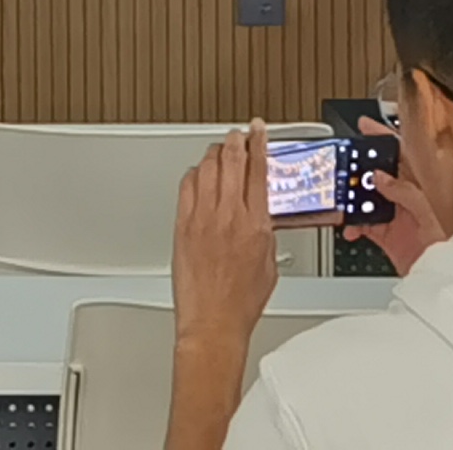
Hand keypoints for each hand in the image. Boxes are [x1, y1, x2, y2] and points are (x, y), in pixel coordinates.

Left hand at [167, 126, 279, 449]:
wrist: (213, 321)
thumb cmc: (241, 302)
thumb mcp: (269, 263)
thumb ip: (266, 232)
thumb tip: (262, 215)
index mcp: (256, 224)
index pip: (259, 170)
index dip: (259, 143)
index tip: (259, 131)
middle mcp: (228, 215)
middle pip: (231, 160)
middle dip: (236, 140)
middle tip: (238, 134)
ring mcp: (203, 218)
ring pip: (207, 168)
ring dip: (214, 153)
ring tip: (219, 150)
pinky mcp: (182, 224)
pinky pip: (186, 187)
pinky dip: (194, 174)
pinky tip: (197, 174)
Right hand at [357, 116, 441, 274]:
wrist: (451, 281)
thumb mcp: (432, 213)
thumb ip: (406, 192)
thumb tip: (381, 178)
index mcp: (425, 185)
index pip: (403, 153)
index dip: (384, 138)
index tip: (366, 127)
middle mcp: (410, 198)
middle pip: (380, 173)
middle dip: (360, 167)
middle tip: (343, 165)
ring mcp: (399, 216)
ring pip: (368, 198)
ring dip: (353, 198)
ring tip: (343, 199)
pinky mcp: (389, 236)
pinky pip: (364, 223)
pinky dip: (353, 224)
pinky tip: (351, 225)